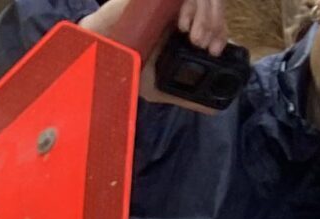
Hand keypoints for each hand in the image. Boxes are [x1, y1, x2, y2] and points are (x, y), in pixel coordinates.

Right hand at [83, 2, 231, 109]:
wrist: (100, 50)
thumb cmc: (126, 66)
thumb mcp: (160, 86)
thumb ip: (187, 95)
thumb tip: (215, 107)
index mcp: (181, 27)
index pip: (212, 21)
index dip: (220, 32)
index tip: (215, 50)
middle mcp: (179, 10)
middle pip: (213, 5)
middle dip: (216, 26)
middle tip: (207, 47)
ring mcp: (171, 0)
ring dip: (208, 18)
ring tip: (194, 39)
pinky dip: (193, 7)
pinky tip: (183, 26)